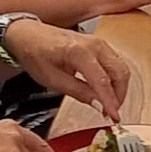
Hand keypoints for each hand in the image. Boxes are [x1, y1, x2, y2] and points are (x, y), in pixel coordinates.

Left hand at [7, 20, 137, 117]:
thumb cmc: (36, 54)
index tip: (114, 117)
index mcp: (79, 52)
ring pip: (121, 68)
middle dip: (119, 96)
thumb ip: (79, 92)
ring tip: (108, 104)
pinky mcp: (100, 45)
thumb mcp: (52, 79)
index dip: (110, 101)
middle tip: (110, 113)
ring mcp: (100, 42)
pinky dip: (115, 79)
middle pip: (120, 73)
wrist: (29, 34)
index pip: (102, 80)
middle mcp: (95, 44)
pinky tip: (106, 91)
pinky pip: (116, 63)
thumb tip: (99, 105)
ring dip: (118, 88)